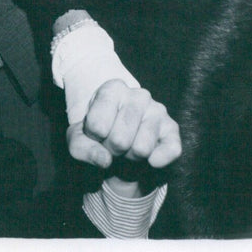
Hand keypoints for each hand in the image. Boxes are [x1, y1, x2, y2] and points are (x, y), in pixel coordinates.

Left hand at [67, 79, 181, 170]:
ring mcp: (158, 110)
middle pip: (119, 140)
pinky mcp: (173, 129)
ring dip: (130, 157)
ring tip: (128, 146)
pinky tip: (148, 157)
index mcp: (113, 89)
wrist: (119, 146)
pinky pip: (170, 151)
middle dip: (112, 150)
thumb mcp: (78, 141)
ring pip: (141, 150)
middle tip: (113, 143)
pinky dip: (156, 162)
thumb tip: (105, 160)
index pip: (97, 126)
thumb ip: (82, 148)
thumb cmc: (97, 137)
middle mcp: (139, 94)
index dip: (93, 139)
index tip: (96, 133)